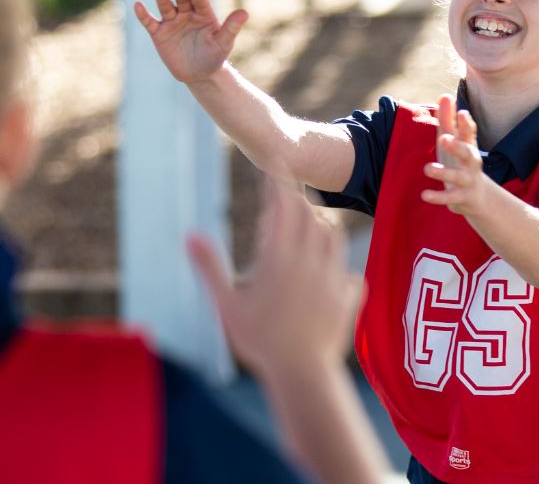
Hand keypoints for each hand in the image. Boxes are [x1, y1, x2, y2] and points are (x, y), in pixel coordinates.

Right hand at [133, 0, 247, 83]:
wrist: (199, 74)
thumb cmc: (214, 56)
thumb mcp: (224, 43)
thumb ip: (231, 28)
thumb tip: (245, 12)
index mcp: (204, 14)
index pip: (201, 2)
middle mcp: (187, 14)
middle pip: (182, 0)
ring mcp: (172, 22)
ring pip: (166, 7)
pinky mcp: (159, 33)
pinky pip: (150, 22)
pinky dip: (143, 14)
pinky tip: (138, 6)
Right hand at [187, 177, 363, 376]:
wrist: (303, 373)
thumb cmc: (259, 341)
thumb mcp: (226, 304)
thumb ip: (210, 267)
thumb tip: (190, 235)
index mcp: (280, 257)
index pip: (283, 205)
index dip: (279, 181)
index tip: (274, 165)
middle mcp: (311, 259)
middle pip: (310, 214)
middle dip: (297, 198)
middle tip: (285, 193)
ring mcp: (333, 275)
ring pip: (332, 233)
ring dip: (319, 222)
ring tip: (307, 222)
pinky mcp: (348, 294)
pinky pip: (347, 265)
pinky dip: (337, 258)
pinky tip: (329, 266)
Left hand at [421, 94, 486, 216]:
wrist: (479, 197)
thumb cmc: (461, 162)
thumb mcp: (454, 141)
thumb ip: (448, 120)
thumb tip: (445, 96)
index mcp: (468, 146)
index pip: (469, 133)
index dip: (466, 123)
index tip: (462, 113)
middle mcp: (471, 162)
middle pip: (467, 153)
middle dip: (457, 146)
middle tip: (443, 138)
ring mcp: (468, 180)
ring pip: (457, 176)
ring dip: (443, 173)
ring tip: (428, 169)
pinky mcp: (462, 197)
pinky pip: (450, 198)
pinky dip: (438, 197)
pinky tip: (424, 195)